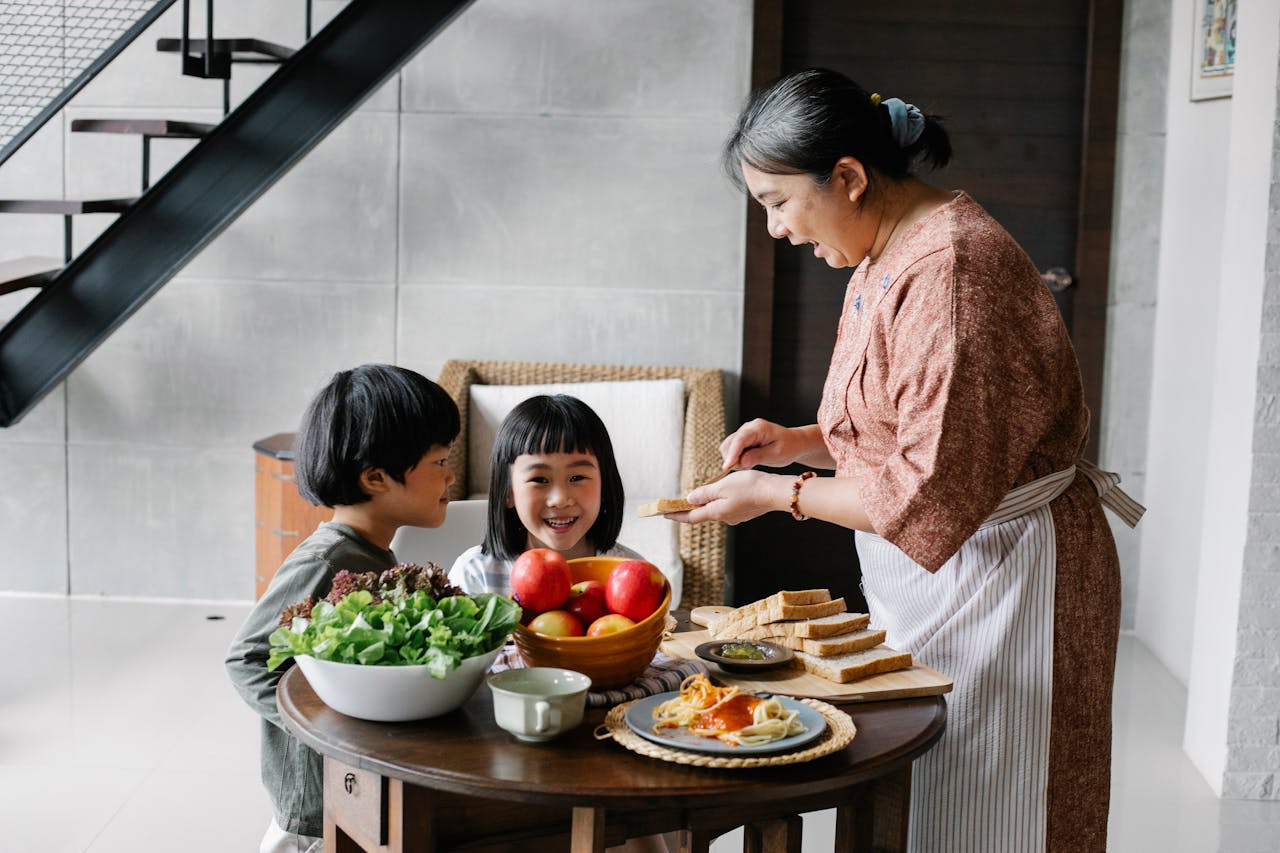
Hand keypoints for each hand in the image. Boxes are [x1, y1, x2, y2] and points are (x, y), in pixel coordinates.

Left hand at [664, 470, 785, 525]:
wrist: (775, 492)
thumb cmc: (749, 487)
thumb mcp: (722, 486)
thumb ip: (705, 494)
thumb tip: (690, 500)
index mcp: (716, 512)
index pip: (691, 516)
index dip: (676, 515)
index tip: (664, 514)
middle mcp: (725, 518)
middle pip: (703, 514)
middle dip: (691, 509)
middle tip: (678, 504)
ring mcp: (736, 516)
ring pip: (716, 510)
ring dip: (707, 504)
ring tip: (700, 495)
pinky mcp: (745, 512)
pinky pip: (727, 507)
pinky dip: (720, 502)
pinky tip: (723, 493)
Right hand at [719, 419, 799, 470]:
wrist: (794, 442)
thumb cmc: (789, 447)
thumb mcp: (776, 454)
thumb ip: (758, 457)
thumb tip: (741, 462)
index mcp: (759, 428)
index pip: (740, 440)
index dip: (732, 454)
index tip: (727, 467)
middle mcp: (748, 427)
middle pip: (729, 443)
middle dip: (733, 458)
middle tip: (749, 467)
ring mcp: (744, 432)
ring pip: (728, 447)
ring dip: (735, 459)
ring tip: (751, 463)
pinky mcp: (742, 438)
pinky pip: (732, 449)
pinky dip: (736, 457)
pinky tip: (749, 460)